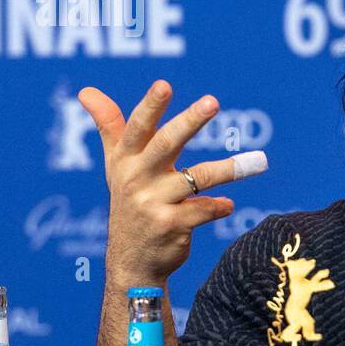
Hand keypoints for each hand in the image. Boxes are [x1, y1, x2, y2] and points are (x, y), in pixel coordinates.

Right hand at [77, 79, 267, 287]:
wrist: (131, 260)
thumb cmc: (129, 201)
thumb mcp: (115, 165)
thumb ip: (107, 126)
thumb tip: (85, 90)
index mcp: (125, 159)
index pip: (136, 127)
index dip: (150, 107)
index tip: (164, 85)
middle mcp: (137, 178)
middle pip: (166, 144)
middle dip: (189, 121)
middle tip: (212, 102)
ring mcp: (153, 203)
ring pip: (197, 178)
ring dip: (228, 169)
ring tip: (259, 161)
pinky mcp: (171, 226)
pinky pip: (203, 210)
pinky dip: (218, 206)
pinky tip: (228, 206)